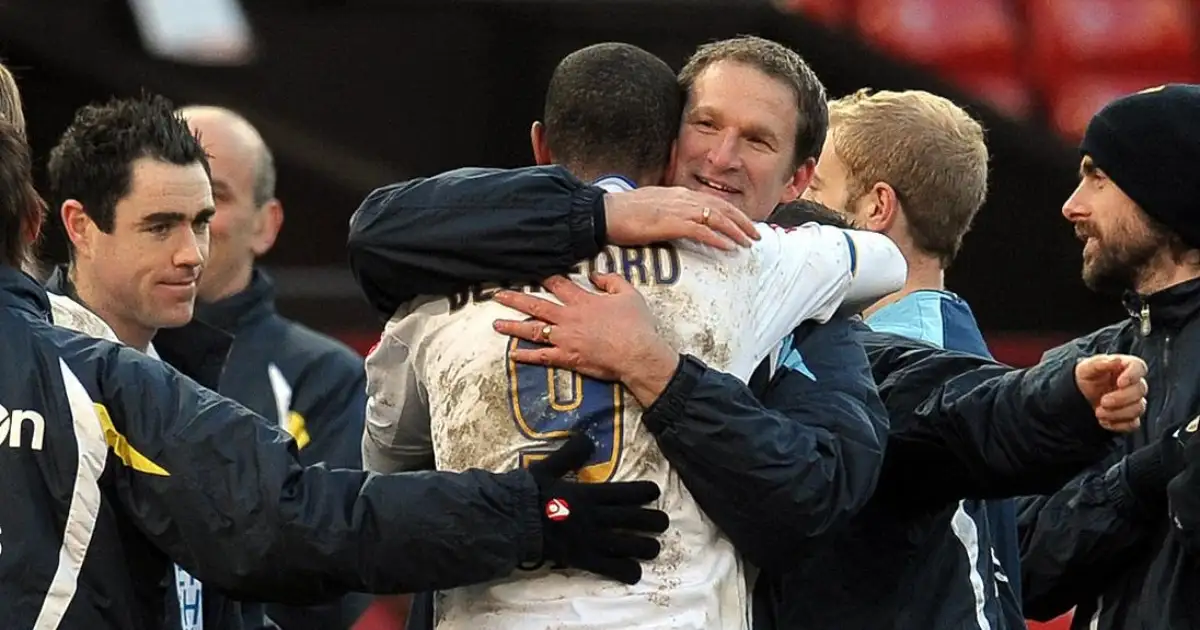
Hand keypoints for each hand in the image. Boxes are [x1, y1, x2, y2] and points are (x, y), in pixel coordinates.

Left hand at [493, 273, 676, 380]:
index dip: (543, 276)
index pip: (558, 284)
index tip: (529, 271)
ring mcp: (565, 339)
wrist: (637, 353)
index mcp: (583, 301)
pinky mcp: (567, 358)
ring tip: (496, 324)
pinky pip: (542, 356)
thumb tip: (596, 274)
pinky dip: (526, 356)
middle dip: (514, 299)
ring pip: (532, 331)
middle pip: (536, 306)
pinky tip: (513, 355)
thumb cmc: (636, 325)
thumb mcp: (628, 294)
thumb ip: (611, 280)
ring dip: (513, 327)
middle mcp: (568, 318)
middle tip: (498, 295)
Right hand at [527, 433, 667, 583]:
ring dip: (645, 547)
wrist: (509, 522)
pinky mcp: (581, 559)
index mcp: (587, 493)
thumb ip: (569, 453)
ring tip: (654, 548)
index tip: (655, 491)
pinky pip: (609, 568)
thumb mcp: (547, 467)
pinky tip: (634, 573)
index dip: (644, 492)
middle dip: (653, 521)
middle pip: (633, 519)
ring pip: (627, 544)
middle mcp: (593, 517)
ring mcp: (589, 540)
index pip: (624, 491)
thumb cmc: (526, 494)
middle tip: (663, 523)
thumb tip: (586, 437)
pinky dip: (625, 571)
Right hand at [604, 186, 759, 250]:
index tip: (744, 224)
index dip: (732, 212)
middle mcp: (683, 198)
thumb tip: (677, 223)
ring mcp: (678, 209)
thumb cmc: (623, 213)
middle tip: (756, 235)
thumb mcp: (652, 208)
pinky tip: (729, 248)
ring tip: (748, 243)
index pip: (713, 201)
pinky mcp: (672, 223)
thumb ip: (668, 212)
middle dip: (742, 221)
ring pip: (717, 218)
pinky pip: (702, 230)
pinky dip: (718, 239)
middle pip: (722, 207)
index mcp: (678, 193)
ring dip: (736, 231)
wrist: (605, 212)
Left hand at [1075, 354, 1147, 431]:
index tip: (1120, 382)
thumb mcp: (1086, 367)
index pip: (1139, 367)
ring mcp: (1134, 401)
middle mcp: (1133, 384)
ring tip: (1098, 412)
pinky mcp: (1130, 417)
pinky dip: (1118, 424)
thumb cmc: (1085, 377)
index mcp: (1125, 367)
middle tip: (1103, 401)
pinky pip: (1133, 424)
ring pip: (1139, 408)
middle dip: (1121, 398)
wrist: (1079, 395)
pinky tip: (1103, 421)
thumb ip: (1100, 362)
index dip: (1133, 375)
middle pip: (1141, 390)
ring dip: (1118, 413)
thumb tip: (1117, 360)